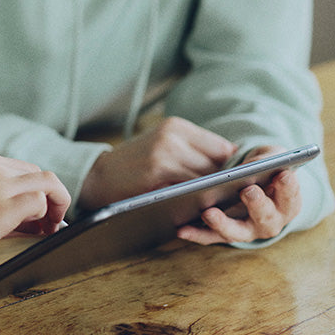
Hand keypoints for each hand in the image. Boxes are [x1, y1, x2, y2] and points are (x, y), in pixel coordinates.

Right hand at [0, 151, 69, 283]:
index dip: (39, 191)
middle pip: (42, 175)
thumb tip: (37, 216)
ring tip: (47, 229)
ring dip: (54, 208)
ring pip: (48, 186)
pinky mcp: (3, 206)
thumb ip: (3, 198)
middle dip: (52, 199)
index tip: (40, 211)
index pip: (26, 170)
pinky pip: (40, 204)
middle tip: (50, 223)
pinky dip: (45, 219)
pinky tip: (38, 232)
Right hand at [79, 116, 236, 208]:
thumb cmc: (136, 166)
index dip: (231, 168)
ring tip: (219, 206)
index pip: (224, 148)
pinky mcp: (158, 172)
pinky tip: (200, 209)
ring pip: (208, 178)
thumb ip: (194, 152)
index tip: (235, 185)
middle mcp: (173, 135)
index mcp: (177, 126)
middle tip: (231, 200)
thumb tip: (236, 169)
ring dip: (215, 193)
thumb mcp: (164, 146)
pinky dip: (199, 201)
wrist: (99, 176)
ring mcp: (165, 152)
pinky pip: (191, 190)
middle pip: (219, 164)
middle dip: (225, 183)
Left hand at [176, 146, 302, 244]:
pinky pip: (210, 237)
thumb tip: (253, 165)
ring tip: (208, 213)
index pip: (291, 198)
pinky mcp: (224, 234)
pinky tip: (181, 229)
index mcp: (287, 204)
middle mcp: (269, 222)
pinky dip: (196, 234)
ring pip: (236, 232)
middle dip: (258, 205)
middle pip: (265, 219)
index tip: (283, 175)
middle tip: (248, 190)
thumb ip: (268, 158)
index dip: (289, 188)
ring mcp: (246, 231)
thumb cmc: (265, 168)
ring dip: (223, 224)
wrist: (253, 183)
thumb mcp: (270, 157)